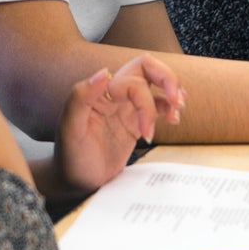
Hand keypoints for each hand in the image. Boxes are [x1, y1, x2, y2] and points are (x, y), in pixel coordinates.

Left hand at [51, 55, 182, 195]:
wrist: (74, 181)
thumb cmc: (70, 158)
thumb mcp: (70, 130)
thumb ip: (81, 97)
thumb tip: (103, 73)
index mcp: (100, 93)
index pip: (134, 81)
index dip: (146, 103)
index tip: (146, 132)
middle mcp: (113, 95)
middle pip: (146, 68)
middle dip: (167, 78)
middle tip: (178, 100)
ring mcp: (124, 107)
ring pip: (154, 83)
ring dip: (171, 91)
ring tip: (177, 111)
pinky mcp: (133, 122)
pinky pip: (155, 104)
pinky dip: (168, 107)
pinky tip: (173, 119)